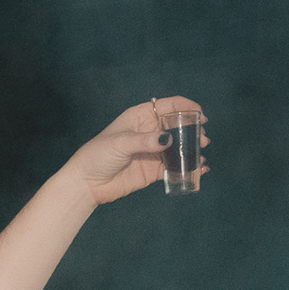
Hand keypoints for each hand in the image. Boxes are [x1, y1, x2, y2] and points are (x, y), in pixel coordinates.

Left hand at [69, 98, 207, 205]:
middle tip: (202, 139)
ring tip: (200, 153)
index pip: (168, 106)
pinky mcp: (152, 170)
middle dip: (193, 130)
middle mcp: (148, 132)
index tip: (200, 115)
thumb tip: (168, 139)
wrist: (86, 184)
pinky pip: (174, 167)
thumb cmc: (97, 156)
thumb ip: (144, 141)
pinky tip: (199, 169)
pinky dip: (187, 167)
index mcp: (140, 117)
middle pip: (178, 126)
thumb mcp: (120, 144)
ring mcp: (152, 151)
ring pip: (179, 147)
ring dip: (192, 149)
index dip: (186, 107)